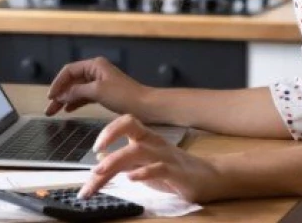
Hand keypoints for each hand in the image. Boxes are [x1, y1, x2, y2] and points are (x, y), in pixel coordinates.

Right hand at [45, 57, 148, 116]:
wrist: (146, 106)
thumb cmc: (124, 95)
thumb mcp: (97, 91)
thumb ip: (77, 91)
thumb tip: (61, 95)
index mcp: (94, 65)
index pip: (69, 71)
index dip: (58, 83)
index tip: (50, 96)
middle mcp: (96, 71)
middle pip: (71, 81)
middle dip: (59, 94)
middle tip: (49, 109)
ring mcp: (100, 82)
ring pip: (77, 90)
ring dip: (65, 100)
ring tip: (54, 112)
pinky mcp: (104, 93)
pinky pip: (85, 96)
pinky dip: (76, 102)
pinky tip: (68, 110)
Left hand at [78, 114, 223, 202]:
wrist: (210, 176)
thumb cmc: (174, 170)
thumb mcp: (145, 165)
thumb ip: (124, 162)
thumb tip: (99, 158)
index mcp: (146, 138)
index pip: (126, 122)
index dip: (109, 130)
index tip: (94, 148)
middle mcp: (154, 143)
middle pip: (129, 129)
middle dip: (107, 139)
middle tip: (91, 160)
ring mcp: (165, 157)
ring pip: (138, 150)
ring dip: (116, 160)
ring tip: (100, 172)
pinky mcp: (176, 173)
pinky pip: (159, 169)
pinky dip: (143, 173)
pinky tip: (131, 179)